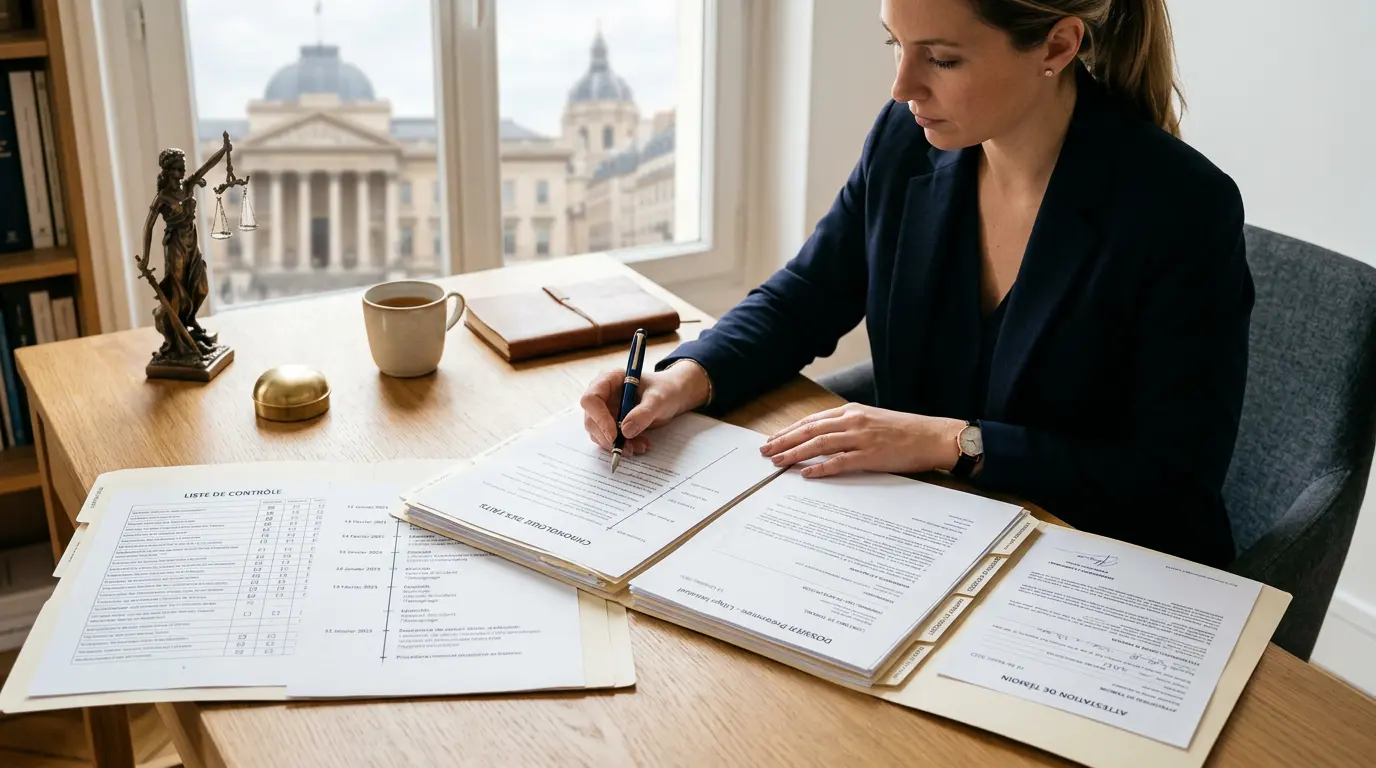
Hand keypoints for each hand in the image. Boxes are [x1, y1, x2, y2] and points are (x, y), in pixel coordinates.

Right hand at [579, 360, 710, 456]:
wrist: (672, 396)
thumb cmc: (665, 390)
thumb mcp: (659, 399)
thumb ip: (644, 412)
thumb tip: (625, 431)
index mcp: (609, 379)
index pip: (591, 399)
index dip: (599, 418)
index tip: (614, 435)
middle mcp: (603, 394)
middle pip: (591, 419)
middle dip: (609, 438)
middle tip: (629, 448)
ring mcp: (604, 409)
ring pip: (599, 433)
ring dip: (617, 444)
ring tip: (641, 446)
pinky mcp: (610, 423)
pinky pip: (608, 438)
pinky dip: (622, 445)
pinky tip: (640, 444)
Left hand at [759, 404, 965, 478]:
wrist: (934, 436)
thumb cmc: (905, 431)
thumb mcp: (872, 420)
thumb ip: (849, 426)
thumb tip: (824, 437)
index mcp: (852, 412)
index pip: (812, 420)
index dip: (789, 430)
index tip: (773, 439)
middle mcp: (853, 421)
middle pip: (809, 430)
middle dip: (784, 441)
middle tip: (764, 451)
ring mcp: (861, 438)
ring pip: (819, 444)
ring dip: (795, 453)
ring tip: (777, 462)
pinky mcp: (871, 455)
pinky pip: (840, 462)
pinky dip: (820, 467)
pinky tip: (806, 473)